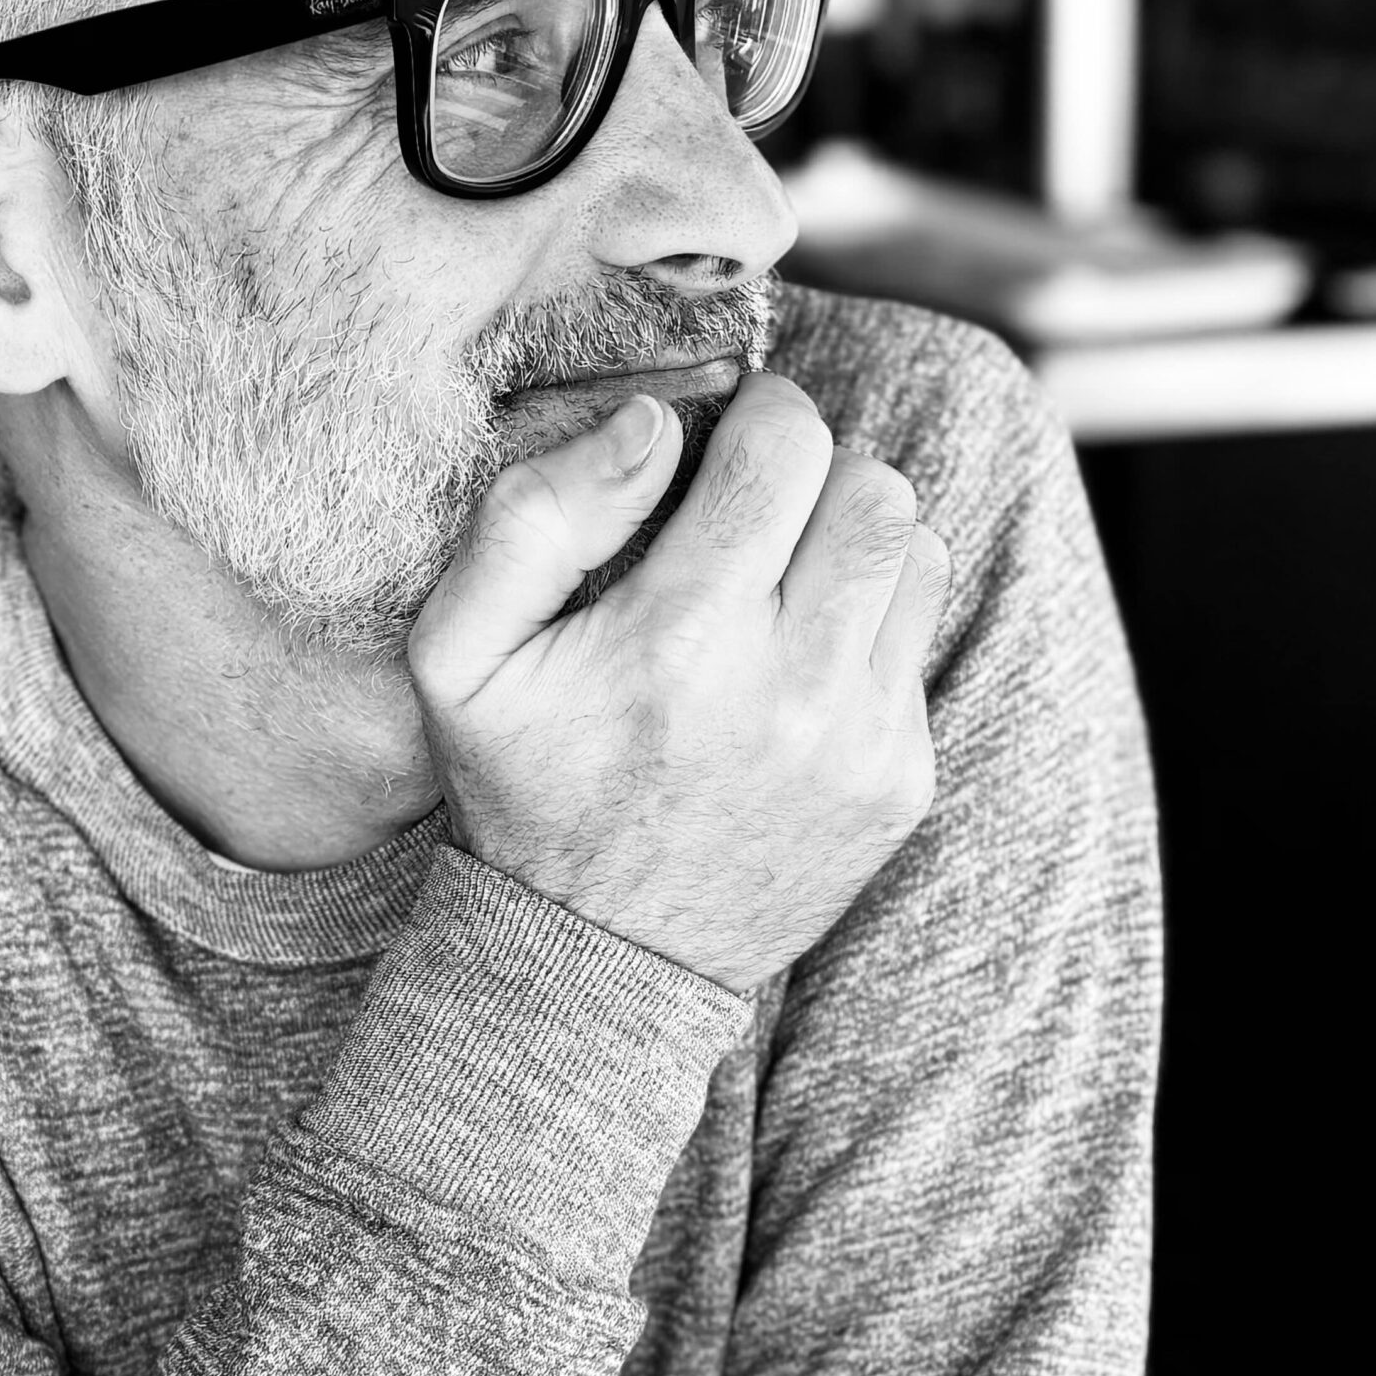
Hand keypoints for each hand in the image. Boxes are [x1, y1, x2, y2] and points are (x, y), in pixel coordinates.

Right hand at [408, 374, 948, 994]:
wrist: (592, 963)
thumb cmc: (519, 785)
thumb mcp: (458, 653)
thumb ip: (534, 515)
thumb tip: (654, 423)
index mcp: (677, 640)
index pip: (785, 450)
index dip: (761, 412)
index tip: (729, 433)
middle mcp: (789, 689)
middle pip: (874, 488)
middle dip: (815, 469)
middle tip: (756, 500)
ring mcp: (859, 742)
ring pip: (915, 553)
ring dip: (852, 536)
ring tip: (779, 571)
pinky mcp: (899, 783)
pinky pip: (918, 640)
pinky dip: (864, 621)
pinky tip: (790, 658)